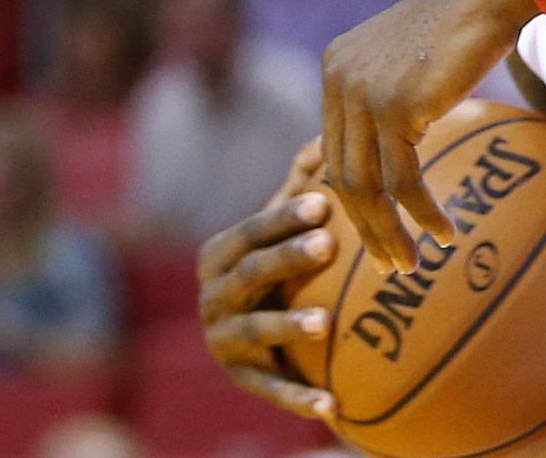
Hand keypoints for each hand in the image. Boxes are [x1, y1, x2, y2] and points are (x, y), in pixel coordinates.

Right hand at [197, 141, 338, 419]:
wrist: (253, 334)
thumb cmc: (276, 265)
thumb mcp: (280, 228)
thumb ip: (298, 187)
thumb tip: (324, 139)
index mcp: (220, 255)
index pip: (251, 230)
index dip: (284, 216)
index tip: (324, 202)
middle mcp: (213, 297)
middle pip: (251, 274)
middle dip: (288, 258)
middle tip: (328, 245)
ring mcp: (223, 341)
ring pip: (255, 332)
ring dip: (288, 327)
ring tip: (325, 322)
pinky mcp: (242, 379)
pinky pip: (271, 389)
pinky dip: (299, 398)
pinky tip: (332, 406)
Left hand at [322, 0, 530, 273]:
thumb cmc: (472, 20)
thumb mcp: (414, 59)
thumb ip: (393, 96)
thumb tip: (399, 145)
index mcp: (337, 66)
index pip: (334, 146)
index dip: (353, 194)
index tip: (375, 228)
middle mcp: (339, 80)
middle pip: (342, 172)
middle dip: (364, 226)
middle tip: (386, 263)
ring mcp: (363, 94)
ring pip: (366, 185)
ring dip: (388, 232)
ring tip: (410, 263)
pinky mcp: (395, 108)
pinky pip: (403, 180)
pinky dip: (422, 213)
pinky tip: (443, 232)